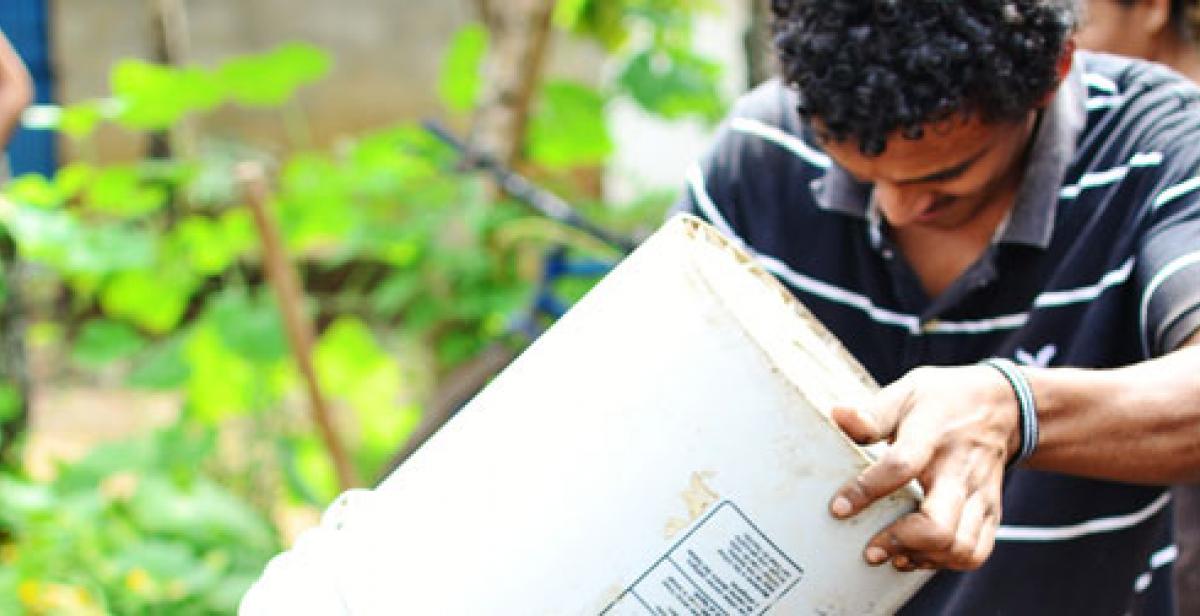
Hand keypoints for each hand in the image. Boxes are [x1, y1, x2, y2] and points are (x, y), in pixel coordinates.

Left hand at [828, 365, 1021, 571]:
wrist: (1003, 407)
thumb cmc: (943, 401)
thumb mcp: (906, 392)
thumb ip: (872, 413)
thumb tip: (838, 415)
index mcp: (932, 436)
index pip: (901, 466)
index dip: (867, 490)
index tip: (839, 508)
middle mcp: (959, 470)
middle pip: (938, 523)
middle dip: (901, 542)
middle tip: (870, 549)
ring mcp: (979, 495)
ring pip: (960, 546)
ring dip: (923, 557)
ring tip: (892, 555)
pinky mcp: (990, 512)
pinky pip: (976, 551)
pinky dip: (946, 563)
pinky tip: (918, 556)